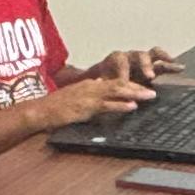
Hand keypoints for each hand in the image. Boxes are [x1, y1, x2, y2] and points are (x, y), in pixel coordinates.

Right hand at [34, 74, 148, 128]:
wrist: (40, 111)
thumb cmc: (56, 108)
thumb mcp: (76, 100)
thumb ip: (90, 99)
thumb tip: (102, 100)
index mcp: (90, 84)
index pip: (115, 82)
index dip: (131, 85)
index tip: (145, 89)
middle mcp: (92, 86)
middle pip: (120, 84)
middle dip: (138, 87)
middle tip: (154, 92)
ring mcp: (89, 96)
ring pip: (117, 91)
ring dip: (135, 93)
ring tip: (150, 96)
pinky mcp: (86, 107)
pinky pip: (106, 105)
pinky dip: (120, 105)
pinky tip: (132, 106)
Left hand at [84, 47, 176, 91]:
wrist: (104, 83)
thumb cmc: (101, 84)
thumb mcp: (99, 86)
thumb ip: (101, 86)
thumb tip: (101, 85)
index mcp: (114, 59)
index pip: (120, 60)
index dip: (122, 70)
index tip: (124, 82)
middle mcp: (130, 56)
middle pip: (138, 55)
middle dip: (144, 64)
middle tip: (149, 76)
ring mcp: (141, 61)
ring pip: (152, 55)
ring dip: (161, 59)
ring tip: (170, 64)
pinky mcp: (151, 67)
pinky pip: (162, 62)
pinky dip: (170, 64)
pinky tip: (180, 67)